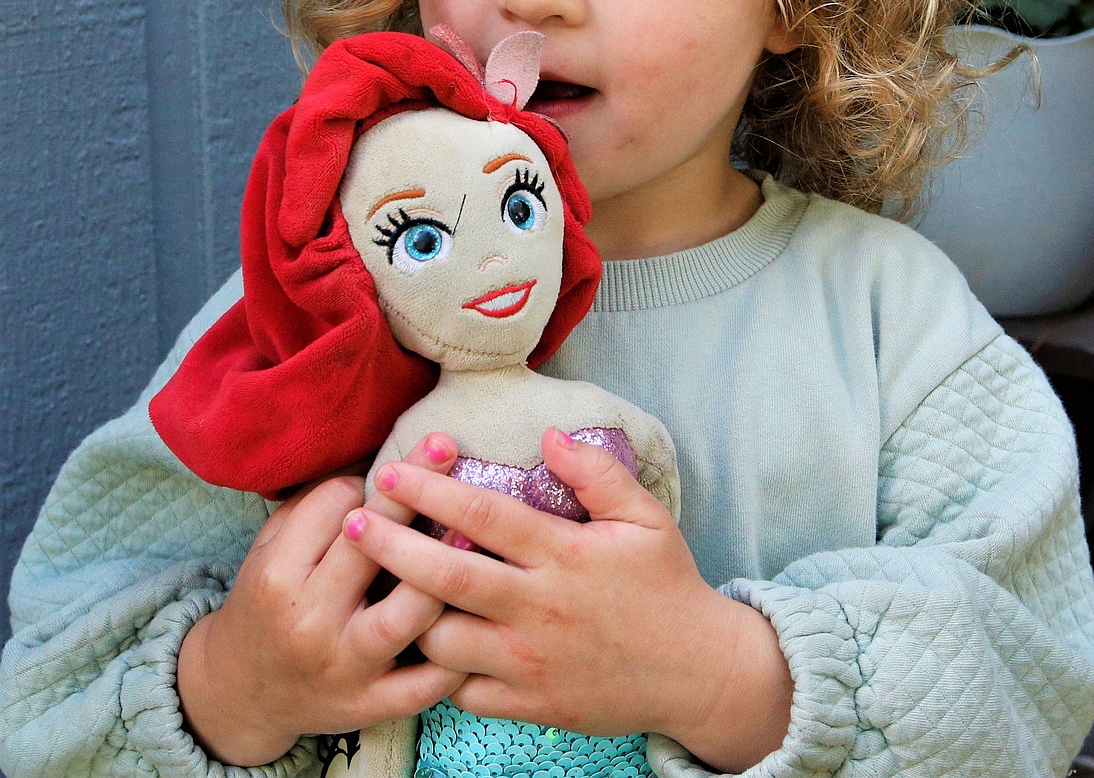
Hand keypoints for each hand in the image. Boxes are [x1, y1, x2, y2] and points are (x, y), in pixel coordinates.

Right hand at [176, 434, 466, 765]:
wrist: (244, 693)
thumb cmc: (269, 600)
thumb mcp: (272, 546)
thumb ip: (317, 504)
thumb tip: (381, 455)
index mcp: (280, 574)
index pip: (334, 507)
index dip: (366, 482)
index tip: (386, 474)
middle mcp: (310, 621)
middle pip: (372, 545)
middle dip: (412, 491)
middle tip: (447, 446)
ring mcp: (344, 667)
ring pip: (405, 615)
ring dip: (443, 572)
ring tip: (473, 535)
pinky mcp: (370, 706)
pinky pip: (425, 684)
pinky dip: (456, 655)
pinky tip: (482, 618)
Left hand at [343, 427, 791, 769]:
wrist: (696, 672)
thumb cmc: (667, 584)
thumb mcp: (645, 517)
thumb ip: (597, 472)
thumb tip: (547, 435)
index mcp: (564, 556)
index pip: (485, 517)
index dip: (432, 491)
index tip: (393, 470)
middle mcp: (539, 609)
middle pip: (446, 577)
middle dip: (390, 546)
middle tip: (352, 521)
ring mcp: (531, 662)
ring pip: (443, 641)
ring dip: (408, 612)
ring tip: (384, 584)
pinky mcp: (530, 704)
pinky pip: (463, 691)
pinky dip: (440, 667)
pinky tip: (430, 640)